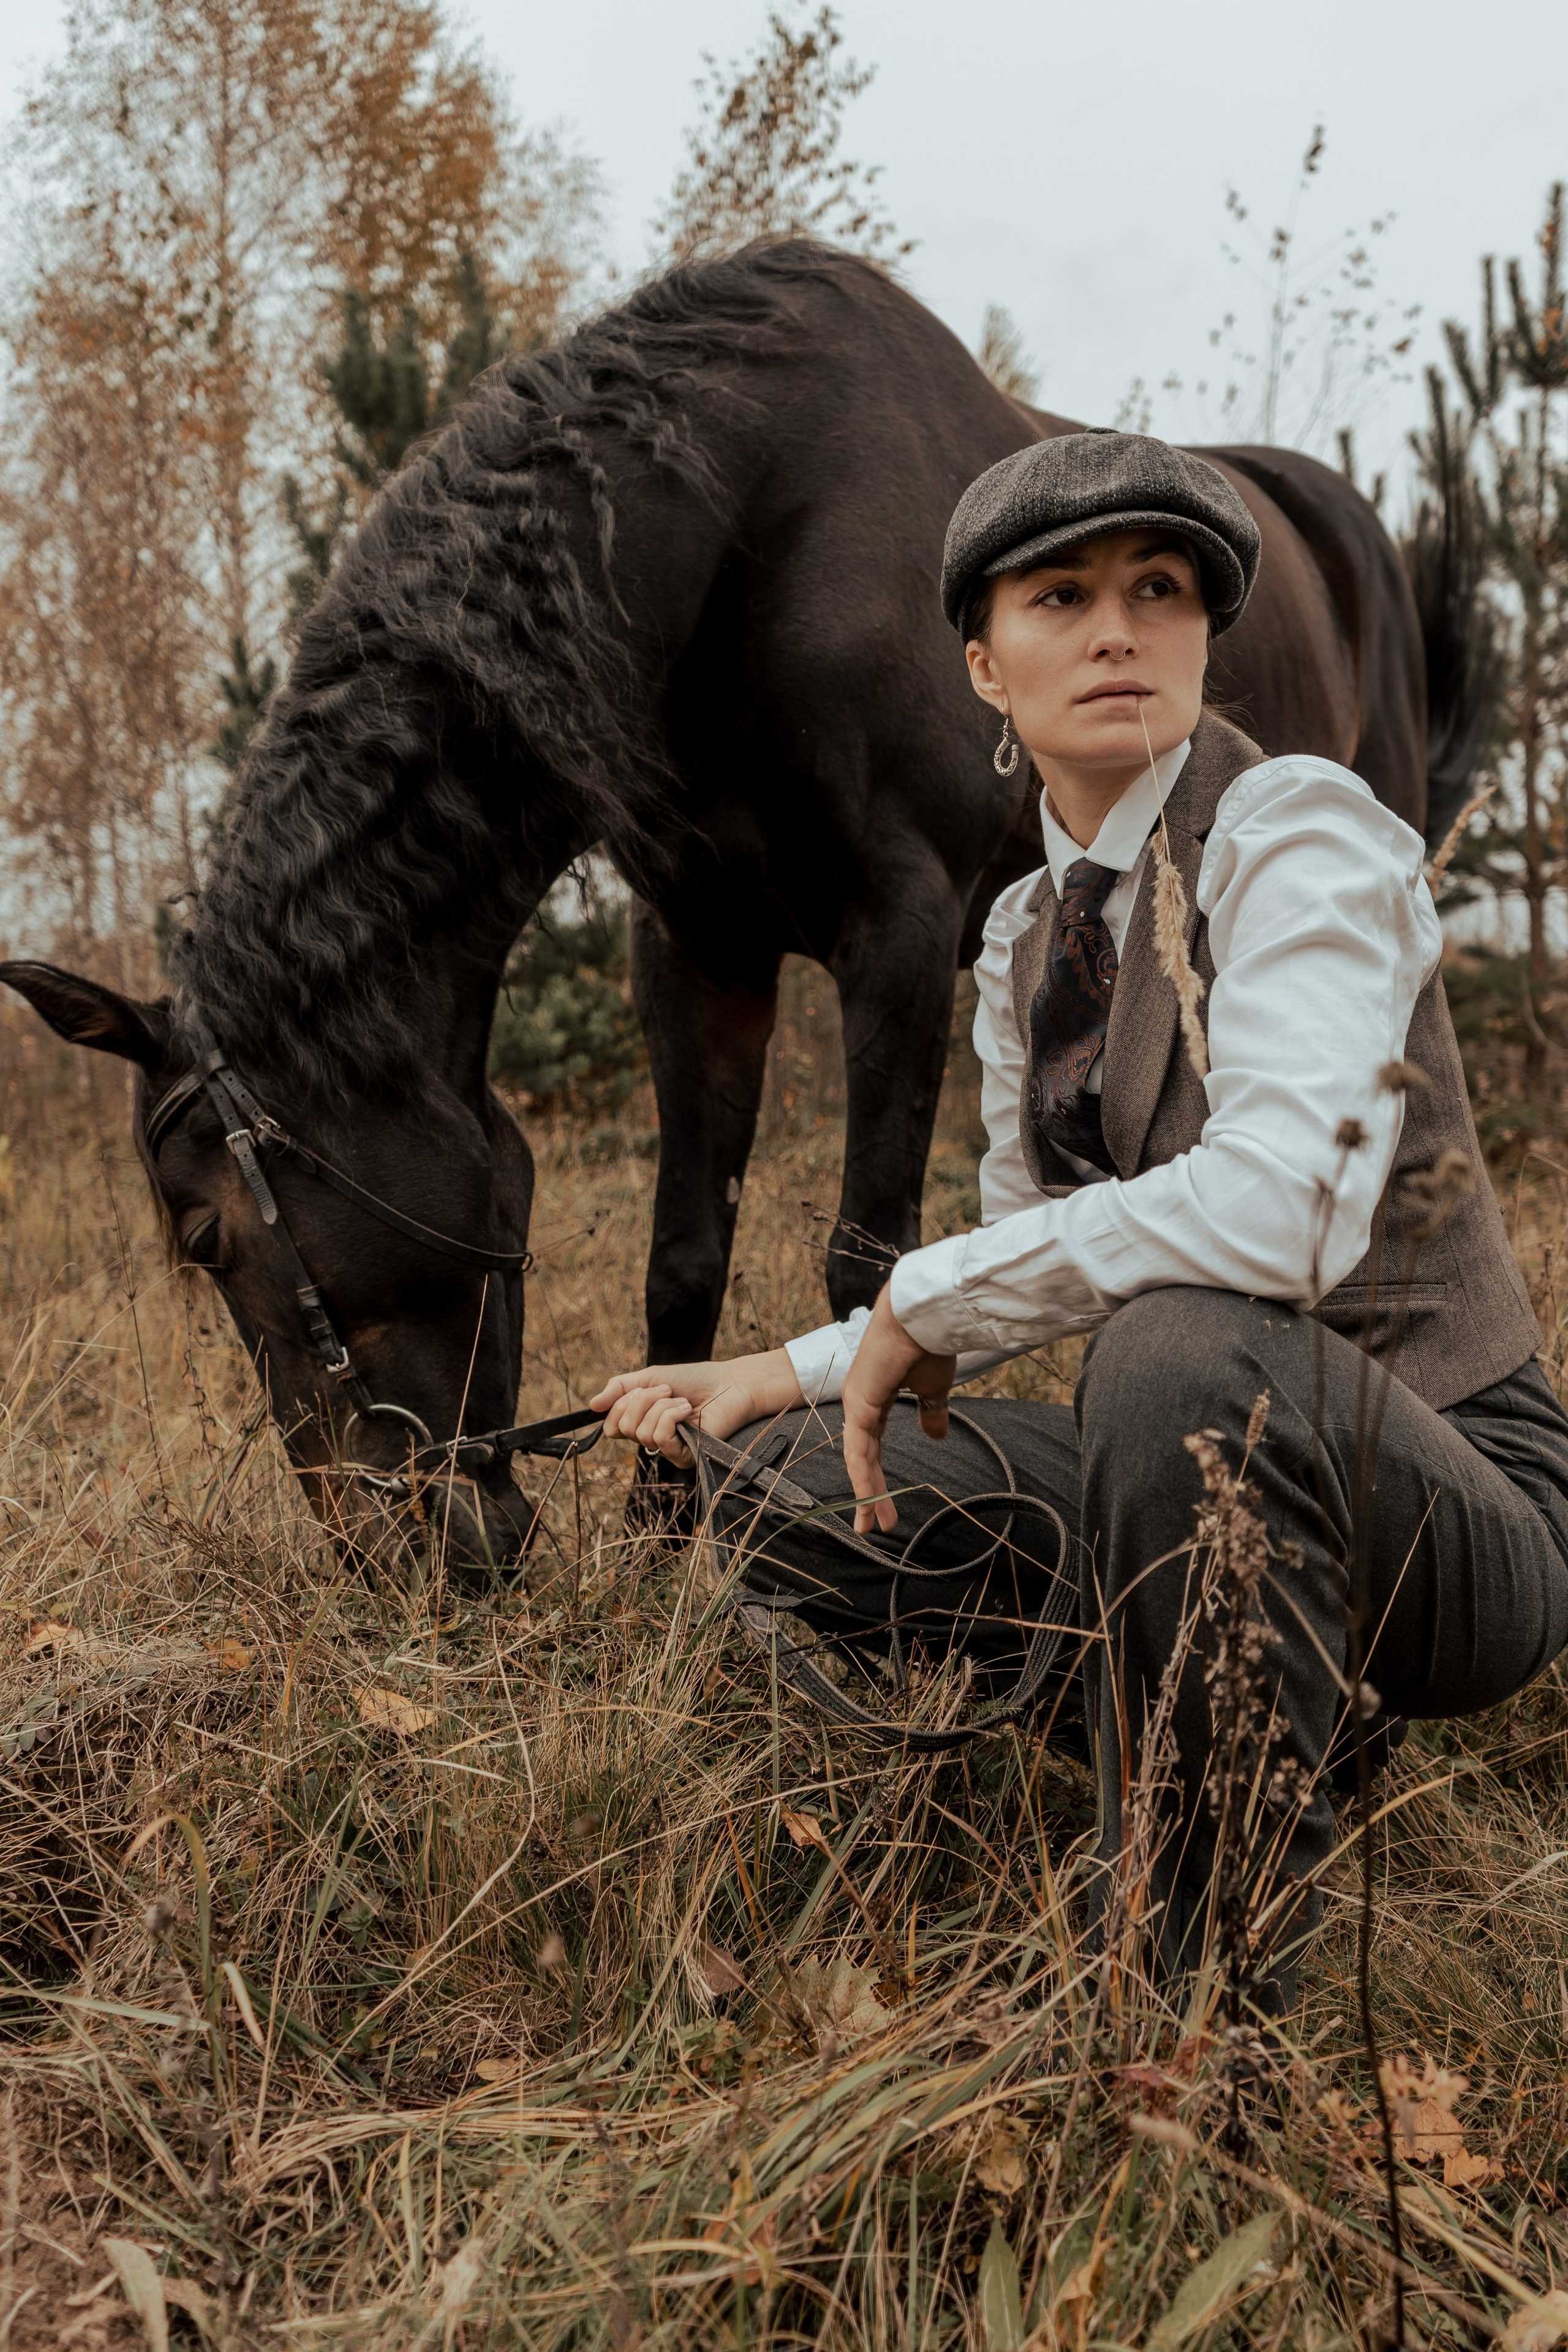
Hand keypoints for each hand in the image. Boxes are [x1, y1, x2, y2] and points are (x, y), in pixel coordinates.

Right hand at [589, 1348, 803, 1466]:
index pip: (612, 1426)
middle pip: (622, 1428)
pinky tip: (688, 1411)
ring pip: (640, 1432)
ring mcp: (668, 1451)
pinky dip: (671, 1416)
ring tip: (682, 1401)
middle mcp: (652, 1440)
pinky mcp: (684, 1457)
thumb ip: (619, 1388)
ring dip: (661, 1406)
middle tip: (666, 1391)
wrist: (729, 1384)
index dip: (620, 1405)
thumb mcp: (648, 1377)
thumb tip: (591, 1405)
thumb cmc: (694, 1381)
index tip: (643, 1388)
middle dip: (642, 1401)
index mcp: (642, 1423)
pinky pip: (659, 1438)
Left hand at [840, 1286, 957, 1533]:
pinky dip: (863, 1477)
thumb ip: (931, 1413)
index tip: (884, 1503)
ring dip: (867, 1494)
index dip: (877, 1474)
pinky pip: (858, 1449)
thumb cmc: (929, 1342)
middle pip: (863, 1457)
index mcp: (875, 1396)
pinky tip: (868, 1501)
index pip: (874, 1444)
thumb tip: (936, 1436)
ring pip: (859, 1459)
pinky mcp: (858, 1404)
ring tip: (873, 1525)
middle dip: (870, 1494)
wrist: (925, 1314)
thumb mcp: (933, 1387)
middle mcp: (860, 1401)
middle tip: (874, 1525)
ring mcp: (856, 1403)